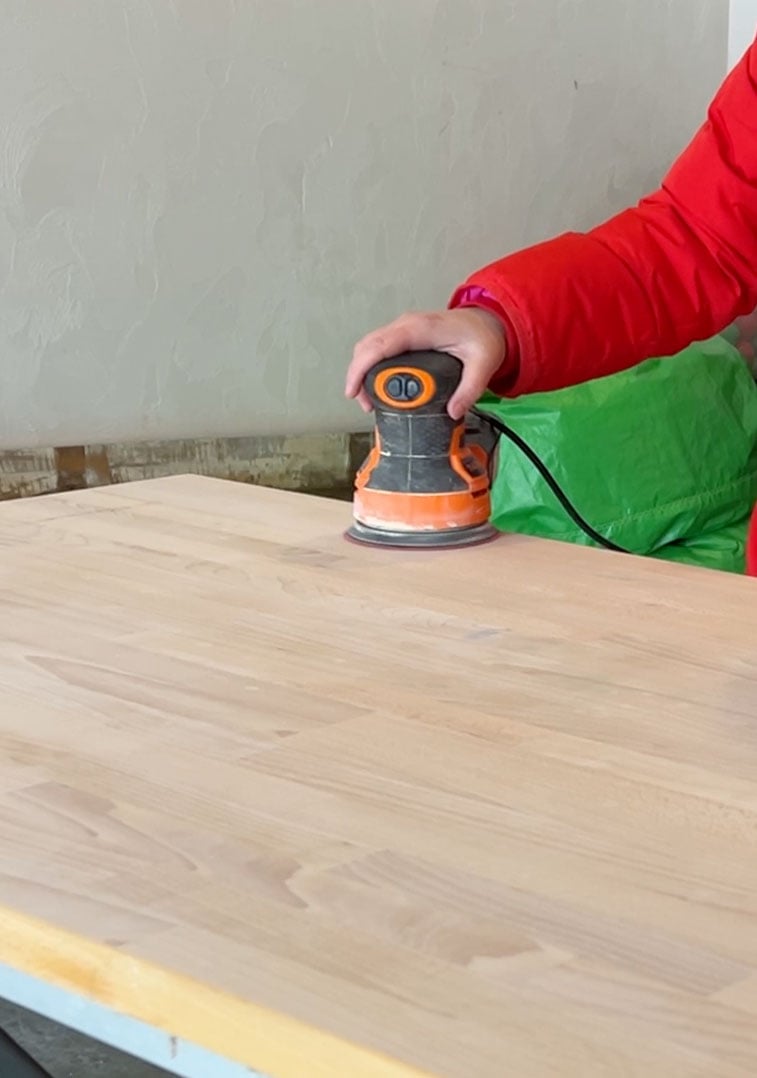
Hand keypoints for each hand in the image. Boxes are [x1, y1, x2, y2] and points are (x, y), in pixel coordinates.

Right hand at [345, 308, 506, 419]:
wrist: (487, 322)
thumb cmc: (483, 337)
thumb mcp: (484, 365)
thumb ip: (470, 390)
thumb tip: (452, 411)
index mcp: (422, 329)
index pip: (380, 345)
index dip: (361, 367)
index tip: (354, 391)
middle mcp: (407, 325)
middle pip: (367, 346)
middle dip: (357, 376)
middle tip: (365, 405)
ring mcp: (403, 328)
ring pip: (368, 346)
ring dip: (361, 372)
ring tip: (369, 401)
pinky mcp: (403, 335)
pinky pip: (378, 348)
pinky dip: (370, 366)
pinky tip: (377, 387)